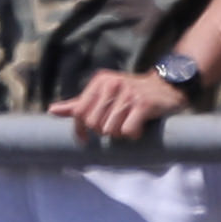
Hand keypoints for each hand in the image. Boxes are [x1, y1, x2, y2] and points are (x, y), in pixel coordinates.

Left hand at [55, 61, 190, 145]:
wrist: (167, 87)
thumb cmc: (131, 94)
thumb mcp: (103, 94)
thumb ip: (79, 104)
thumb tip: (53, 110)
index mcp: (100, 81)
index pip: (80, 114)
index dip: (82, 130)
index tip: (86, 139)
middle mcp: (112, 84)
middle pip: (96, 125)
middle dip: (106, 131)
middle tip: (118, 124)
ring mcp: (128, 93)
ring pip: (111, 130)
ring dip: (121, 134)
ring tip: (130, 123)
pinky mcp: (143, 104)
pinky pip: (128, 131)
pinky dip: (134, 134)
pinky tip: (140, 126)